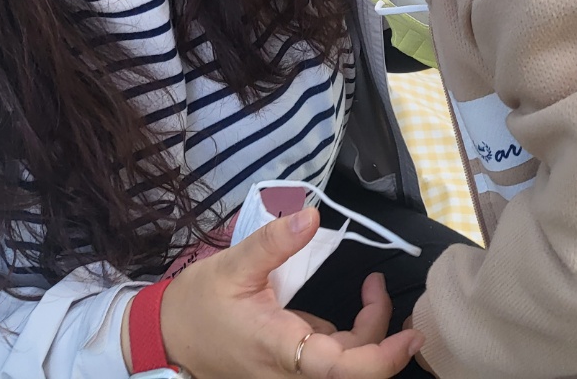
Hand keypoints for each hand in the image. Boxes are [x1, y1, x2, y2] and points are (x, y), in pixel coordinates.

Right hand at [156, 207, 421, 377]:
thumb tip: (311, 214)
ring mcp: (293, 374)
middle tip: (388, 292)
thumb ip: (274, 243)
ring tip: (373, 285)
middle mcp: (290, 372)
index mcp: (278, 349)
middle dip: (384, 339)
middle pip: (353, 371)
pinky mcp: (294, 368)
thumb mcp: (232, 267)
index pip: (340, 368)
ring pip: (347, 366)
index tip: (410, 335)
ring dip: (372, 334)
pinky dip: (356, 336)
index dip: (381, 358)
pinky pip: (335, 361)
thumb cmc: (197, 305)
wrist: (167, 339)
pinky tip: (360, 303)